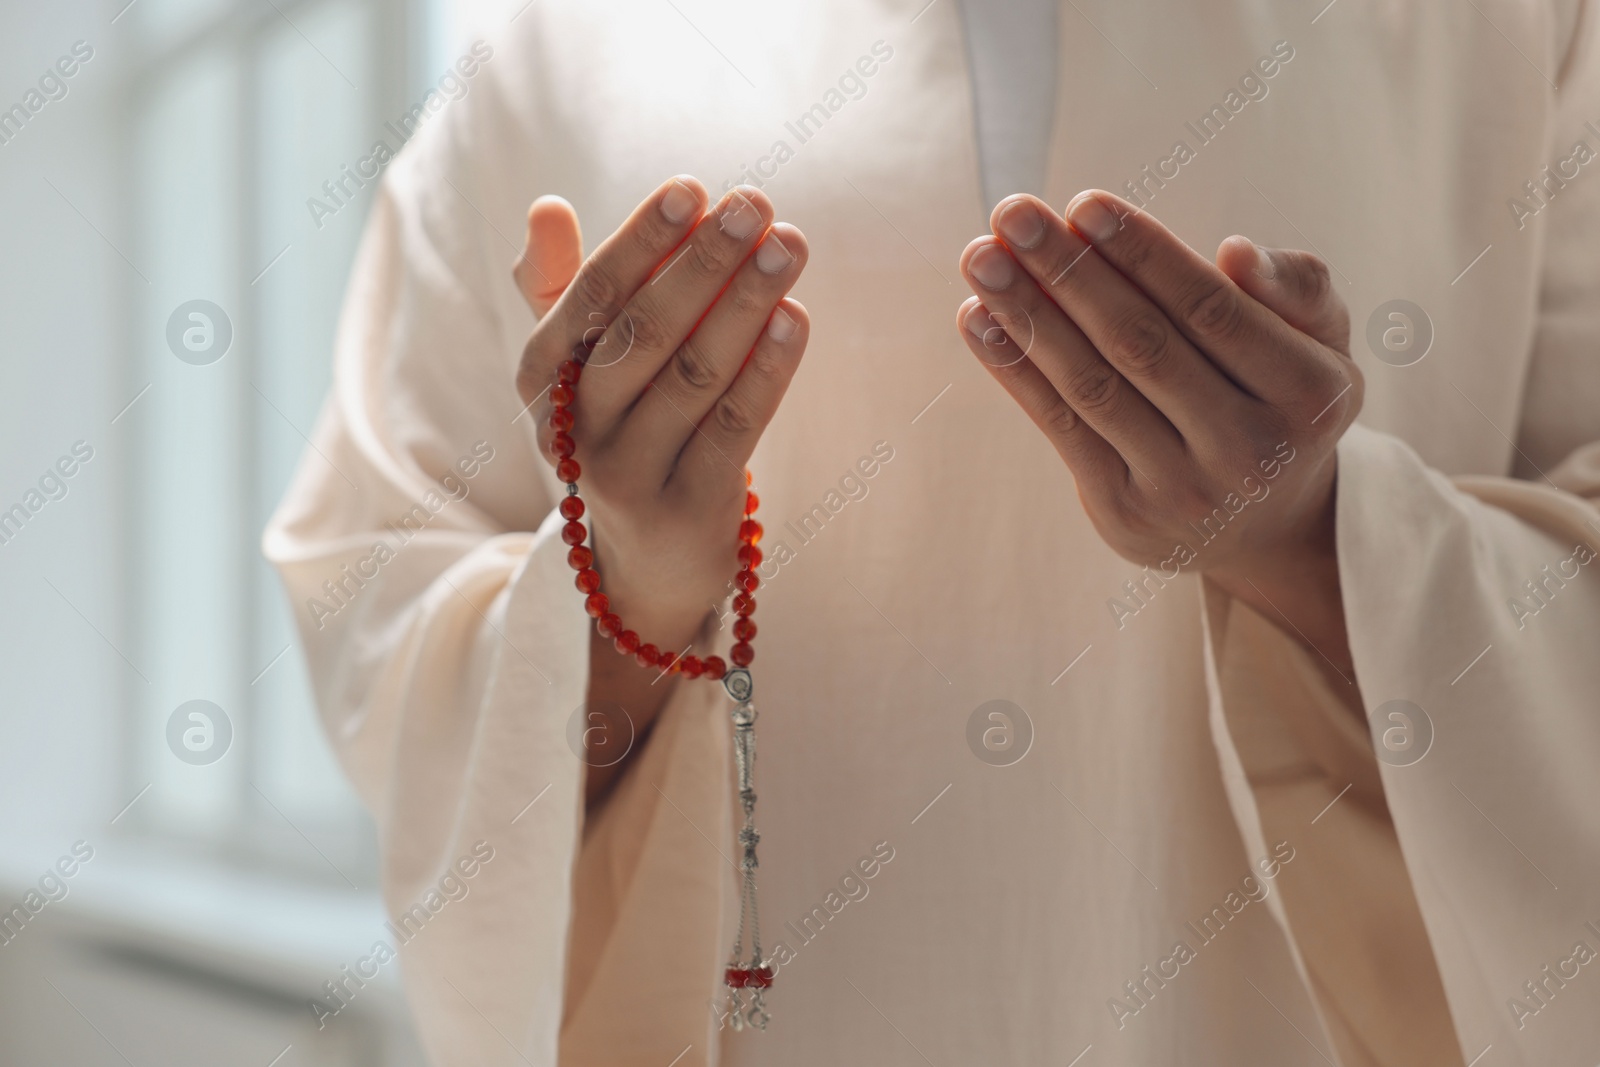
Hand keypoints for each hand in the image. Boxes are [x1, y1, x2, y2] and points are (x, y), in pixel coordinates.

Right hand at [513, 177, 808, 652]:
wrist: (646, 565)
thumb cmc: (622, 433)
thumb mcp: (579, 369)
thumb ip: (565, 288)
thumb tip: (545, 206)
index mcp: (540, 380)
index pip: (590, 297)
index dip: (640, 239)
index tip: (692, 188)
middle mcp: (573, 429)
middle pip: (643, 332)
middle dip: (703, 262)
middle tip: (755, 203)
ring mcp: (628, 475)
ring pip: (694, 376)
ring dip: (746, 303)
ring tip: (790, 245)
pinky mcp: (686, 509)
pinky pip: (734, 428)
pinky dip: (768, 370)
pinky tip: (797, 318)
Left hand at [955, 190, 1361, 672]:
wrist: (1263, 526)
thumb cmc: (1281, 401)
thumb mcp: (1321, 342)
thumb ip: (1295, 287)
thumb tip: (1235, 253)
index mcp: (1308, 394)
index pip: (1209, 308)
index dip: (1142, 253)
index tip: (1083, 203)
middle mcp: (1248, 449)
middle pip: (1140, 344)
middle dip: (1069, 272)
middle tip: (1014, 213)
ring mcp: (1182, 487)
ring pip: (1091, 386)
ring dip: (1027, 315)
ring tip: (980, 257)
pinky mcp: (1124, 512)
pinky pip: (1061, 428)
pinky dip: (1015, 369)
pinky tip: (979, 319)